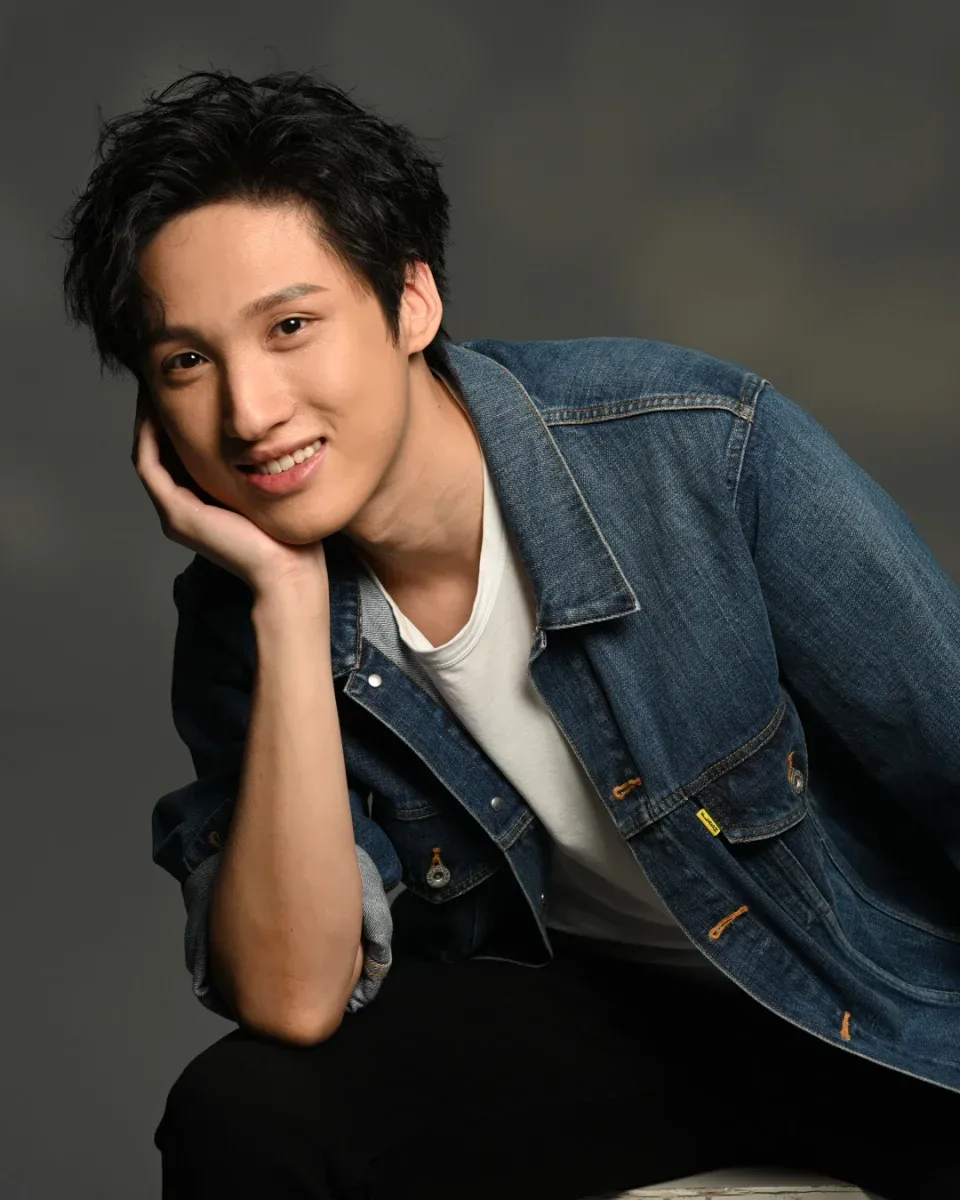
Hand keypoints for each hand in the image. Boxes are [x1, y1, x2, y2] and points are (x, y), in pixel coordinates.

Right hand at [131, 384, 329, 596]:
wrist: (289, 571)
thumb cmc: (290, 535)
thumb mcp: (270, 488)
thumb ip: (259, 465)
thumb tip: (272, 431)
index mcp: (201, 502)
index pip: (177, 452)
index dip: (174, 417)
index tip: (184, 382)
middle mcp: (181, 508)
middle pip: (158, 449)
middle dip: (158, 411)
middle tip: (161, 374)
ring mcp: (175, 512)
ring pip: (148, 453)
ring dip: (146, 418)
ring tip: (153, 383)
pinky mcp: (177, 514)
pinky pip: (150, 465)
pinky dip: (149, 435)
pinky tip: (156, 407)